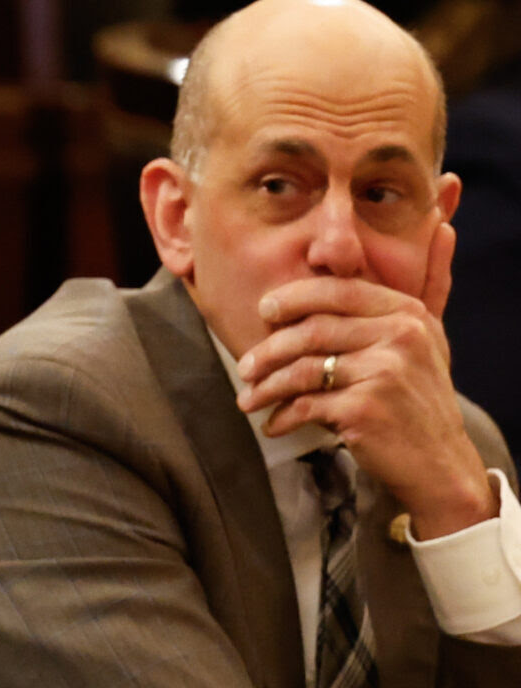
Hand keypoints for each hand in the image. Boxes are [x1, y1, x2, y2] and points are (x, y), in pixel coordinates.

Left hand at [237, 225, 495, 536]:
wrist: (438, 463)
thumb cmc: (418, 398)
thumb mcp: (428, 339)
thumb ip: (429, 284)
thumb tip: (442, 225)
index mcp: (408, 313)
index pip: (337, 291)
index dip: (294, 298)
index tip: (264, 312)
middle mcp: (401, 336)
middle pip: (312, 330)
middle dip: (269, 349)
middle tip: (245, 367)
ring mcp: (386, 370)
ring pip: (303, 367)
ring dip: (266, 386)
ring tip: (248, 399)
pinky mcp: (366, 406)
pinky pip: (306, 403)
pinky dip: (283, 416)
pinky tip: (273, 425)